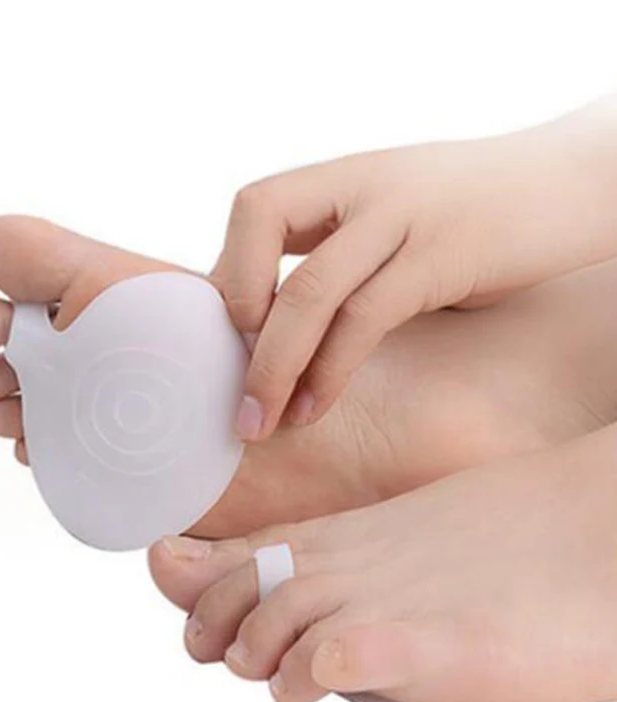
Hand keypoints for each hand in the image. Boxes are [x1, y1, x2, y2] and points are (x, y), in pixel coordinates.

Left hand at [213, 99, 616, 440]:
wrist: (574, 181)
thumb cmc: (476, 214)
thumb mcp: (396, 217)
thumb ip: (341, 250)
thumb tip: (281, 319)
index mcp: (345, 176)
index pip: (255, 207)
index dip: (230, 273)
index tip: (234, 336)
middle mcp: (365, 184)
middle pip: (262, 231)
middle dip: (236, 327)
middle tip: (231, 400)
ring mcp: (405, 214)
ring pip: (311, 289)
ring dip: (273, 366)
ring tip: (258, 423)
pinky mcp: (446, 254)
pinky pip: (366, 317)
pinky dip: (330, 371)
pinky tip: (313, 409)